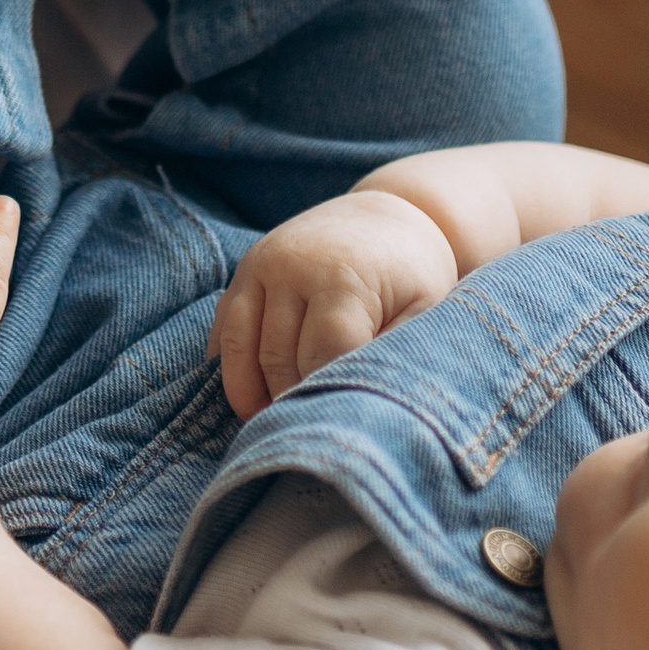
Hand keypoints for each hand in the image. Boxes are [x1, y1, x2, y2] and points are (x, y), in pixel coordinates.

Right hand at [214, 189, 459, 415]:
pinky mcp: (244, 271)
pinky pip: (224, 331)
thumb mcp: (424, 310)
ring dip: (253, 394)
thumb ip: (394, 353)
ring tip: (276, 421)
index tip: (339, 422)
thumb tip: (360, 406)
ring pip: (240, 350)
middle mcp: (292, 266)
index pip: (319, 357)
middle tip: (311, 431)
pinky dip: (231, 369)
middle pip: (277, 360)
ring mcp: (261, 266)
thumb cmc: (411, 275)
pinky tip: (251, 396)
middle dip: (292, 401)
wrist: (385, 218)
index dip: (327, 397)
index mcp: (342, 277)